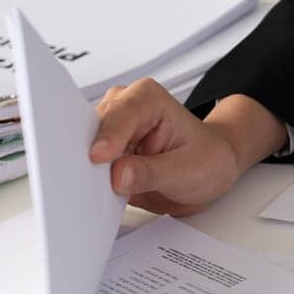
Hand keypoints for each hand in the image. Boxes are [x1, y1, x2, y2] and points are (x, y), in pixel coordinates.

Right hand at [88, 79, 288, 215]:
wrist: (211, 170)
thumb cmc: (207, 159)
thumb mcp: (188, 170)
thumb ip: (151, 173)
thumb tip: (118, 176)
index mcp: (147, 98)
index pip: (119, 113)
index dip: (108, 136)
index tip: (98, 158)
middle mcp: (123, 109)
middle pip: (92, 129)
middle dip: (89, 155)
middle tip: (86, 179)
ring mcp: (111, 132)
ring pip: (82, 149)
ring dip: (85, 172)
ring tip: (92, 191)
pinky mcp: (105, 155)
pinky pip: (86, 168)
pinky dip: (88, 182)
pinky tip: (93, 195)